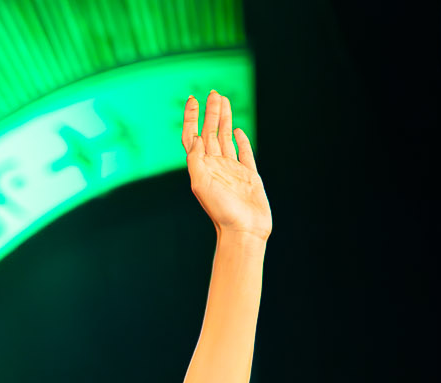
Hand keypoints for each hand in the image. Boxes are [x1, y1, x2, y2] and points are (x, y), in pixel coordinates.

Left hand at [183, 92, 270, 239]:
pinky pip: (244, 153)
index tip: (192, 99)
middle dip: (211, 112)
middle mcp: (215, 167)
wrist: (243, 231)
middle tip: (213, 92)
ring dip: (224, 120)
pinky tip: (237, 130)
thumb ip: (196, 160)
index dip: (191, 118)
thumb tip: (196, 138)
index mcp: (202, 168)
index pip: (193, 137)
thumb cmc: (221, 211)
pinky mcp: (249, 176)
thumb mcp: (201, 184)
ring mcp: (232, 171)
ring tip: (224, 101)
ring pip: (226, 138)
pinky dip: (241, 140)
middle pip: (211, 133)